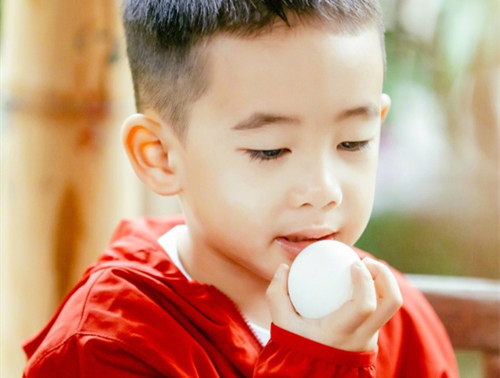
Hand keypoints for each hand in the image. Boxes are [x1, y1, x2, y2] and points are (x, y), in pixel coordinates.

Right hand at [266, 257, 402, 351]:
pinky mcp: (372, 335)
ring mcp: (371, 337)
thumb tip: (283, 268)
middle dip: (384, 275)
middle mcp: (362, 336)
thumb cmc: (296, 346)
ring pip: (391, 305)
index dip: (365, 280)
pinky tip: (358, 281)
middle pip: (391, 302)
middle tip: (366, 262)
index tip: (354, 264)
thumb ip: (277, 294)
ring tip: (366, 268)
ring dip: (384, 281)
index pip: (365, 305)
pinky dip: (376, 291)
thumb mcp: (281, 323)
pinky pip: (382, 309)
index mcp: (341, 332)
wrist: (312, 374)